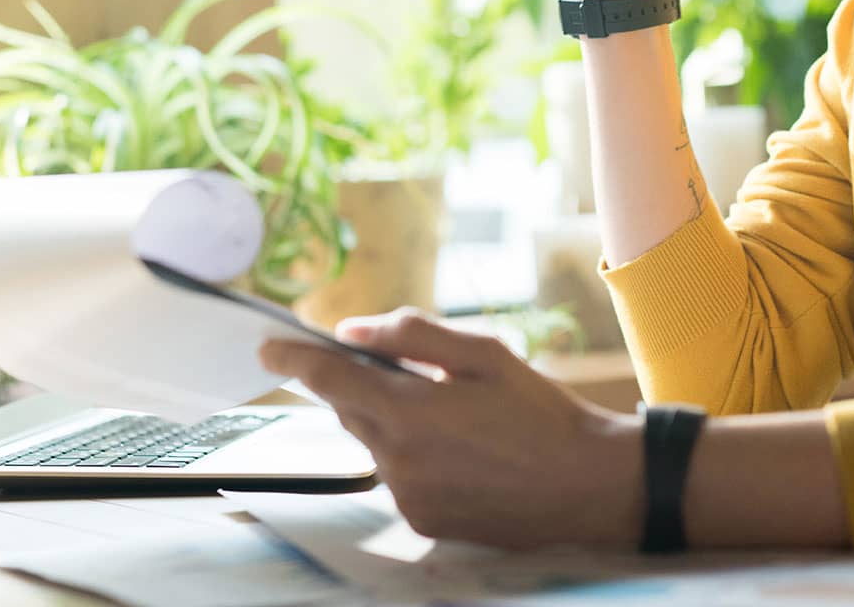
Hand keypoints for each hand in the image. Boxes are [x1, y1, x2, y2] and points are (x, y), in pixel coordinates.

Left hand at [260, 307, 641, 549]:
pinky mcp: (423, 522)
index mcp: (410, 412)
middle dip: (360, 383)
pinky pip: (399, 475)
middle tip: (399, 367)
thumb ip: (411, 337)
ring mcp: (408, 498)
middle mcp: (398, 461)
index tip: (268, 346)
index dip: (293, 359)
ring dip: (393, 420)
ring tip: (451, 412)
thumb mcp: (481, 354)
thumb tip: (350, 331)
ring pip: (375, 443)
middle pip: (350, 410)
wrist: (586, 485)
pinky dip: (413, 453)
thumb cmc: (539, 411)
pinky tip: (461, 448)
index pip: (330, 380)